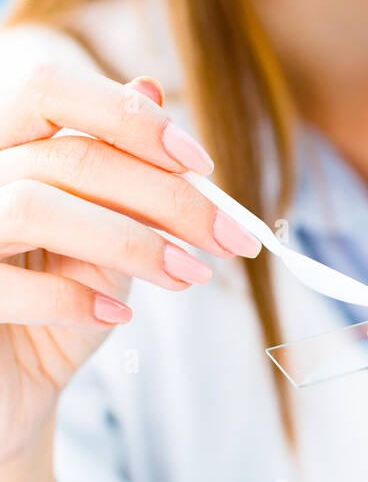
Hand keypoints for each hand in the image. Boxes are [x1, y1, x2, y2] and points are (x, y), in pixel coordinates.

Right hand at [0, 55, 261, 467]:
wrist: (14, 393)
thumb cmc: (57, 312)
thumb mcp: (102, 241)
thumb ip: (122, 177)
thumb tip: (151, 88)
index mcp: (5, 148)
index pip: (49, 91)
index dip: (129, 118)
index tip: (201, 164)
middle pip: (69, 157)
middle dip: (166, 196)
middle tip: (230, 237)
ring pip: (36, 206)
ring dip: (130, 240)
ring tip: (188, 275)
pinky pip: (6, 282)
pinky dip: (74, 297)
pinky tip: (118, 314)